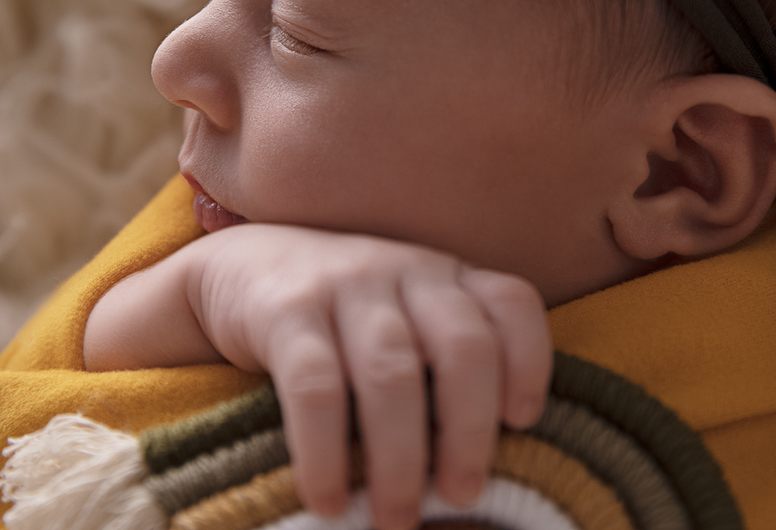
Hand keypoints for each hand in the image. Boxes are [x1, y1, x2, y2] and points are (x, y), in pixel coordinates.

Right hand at [186, 224, 551, 529]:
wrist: (245, 270)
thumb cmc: (344, 318)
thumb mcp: (406, 319)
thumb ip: (443, 366)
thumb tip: (474, 471)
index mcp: (447, 277)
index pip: (512, 303)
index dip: (530, 363)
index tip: (522, 424)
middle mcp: (407, 270)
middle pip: (463, 347)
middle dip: (469, 432)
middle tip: (463, 496)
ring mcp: (347, 284)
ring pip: (392, 374)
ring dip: (400, 459)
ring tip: (396, 520)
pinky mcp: (287, 309)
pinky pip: (315, 386)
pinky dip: (325, 454)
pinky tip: (327, 502)